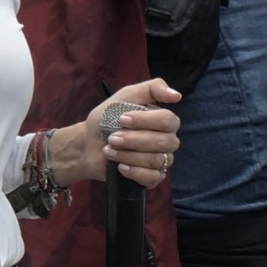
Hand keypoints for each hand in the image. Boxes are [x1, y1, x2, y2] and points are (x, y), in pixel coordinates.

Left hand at [48, 78, 183, 189]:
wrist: (89, 144)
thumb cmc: (108, 119)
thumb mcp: (125, 97)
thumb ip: (151, 89)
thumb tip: (177, 96)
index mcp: (164, 120)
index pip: (168, 120)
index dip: (145, 121)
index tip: (122, 119)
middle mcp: (168, 140)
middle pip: (163, 142)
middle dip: (133, 140)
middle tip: (112, 138)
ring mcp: (162, 160)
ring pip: (155, 160)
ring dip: (128, 155)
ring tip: (109, 151)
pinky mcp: (153, 178)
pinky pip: (153, 178)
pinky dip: (134, 172)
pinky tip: (120, 167)